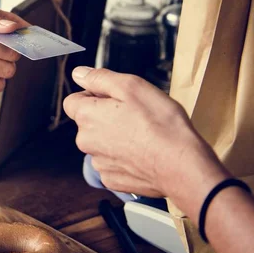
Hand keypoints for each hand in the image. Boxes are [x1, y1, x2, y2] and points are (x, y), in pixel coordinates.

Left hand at [63, 67, 229, 213]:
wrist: (180, 164)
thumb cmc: (160, 124)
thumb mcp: (132, 86)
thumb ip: (100, 78)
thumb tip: (79, 74)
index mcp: (87, 116)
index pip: (73, 101)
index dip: (92, 95)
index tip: (113, 97)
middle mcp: (87, 141)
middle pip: (88, 122)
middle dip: (105, 116)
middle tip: (133, 113)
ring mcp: (99, 162)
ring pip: (101, 143)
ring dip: (115, 136)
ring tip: (142, 133)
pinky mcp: (112, 179)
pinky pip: (112, 162)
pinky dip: (124, 157)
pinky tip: (143, 152)